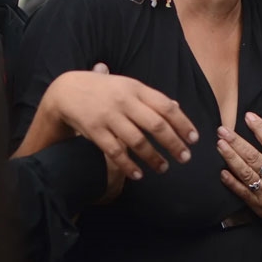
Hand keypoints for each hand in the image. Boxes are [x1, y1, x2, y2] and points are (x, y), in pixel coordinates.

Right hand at [17, 63, 198, 180]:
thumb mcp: (129, 86)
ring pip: (137, 141)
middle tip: (185, 158)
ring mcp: (109, 116)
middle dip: (173, 144)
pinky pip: (115, 152)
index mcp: (137, 88)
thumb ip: (151, 98)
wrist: (68, 90)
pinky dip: (128, 166)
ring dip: (153, 158)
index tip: (194, 139)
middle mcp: (125, 101)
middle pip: (156, 125)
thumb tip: (177, 107)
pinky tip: (138, 175)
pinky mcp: (95, 131)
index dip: (183, 124)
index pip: (166, 107)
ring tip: (163, 168)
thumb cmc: (106, 90)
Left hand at [217, 112, 261, 242]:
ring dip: (230, 157)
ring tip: (219, 145)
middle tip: (222, 130)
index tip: (248, 116)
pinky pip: (242, 192)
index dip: (259, 128)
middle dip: (235, 141)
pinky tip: (222, 172)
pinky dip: (231, 182)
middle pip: (252, 156)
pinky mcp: (259, 207)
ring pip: (244, 172)